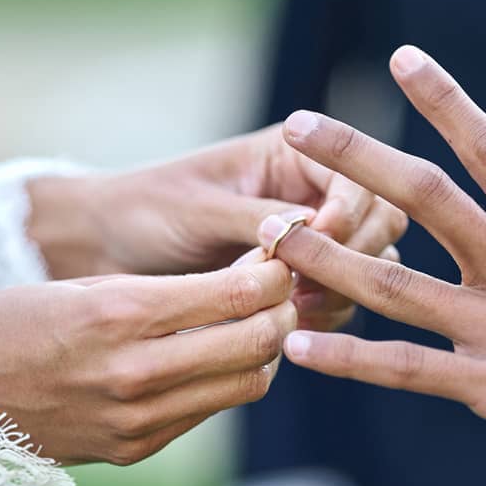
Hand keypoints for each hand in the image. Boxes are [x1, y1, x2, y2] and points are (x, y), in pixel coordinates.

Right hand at [0, 259, 295, 465]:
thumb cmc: (15, 319)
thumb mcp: (86, 284)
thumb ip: (163, 291)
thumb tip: (245, 288)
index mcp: (120, 313)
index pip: (236, 295)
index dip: (276, 274)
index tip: (283, 258)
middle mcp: (134, 370)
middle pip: (255, 342)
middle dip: (282, 311)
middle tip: (283, 291)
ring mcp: (136, 418)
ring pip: (243, 384)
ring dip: (262, 352)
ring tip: (255, 325)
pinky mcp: (133, 448)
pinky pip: (205, 412)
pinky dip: (224, 383)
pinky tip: (215, 359)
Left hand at [28, 126, 407, 330]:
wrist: (106, 250)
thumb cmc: (145, 211)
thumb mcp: (199, 208)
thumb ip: (255, 217)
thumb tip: (312, 231)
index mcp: (296, 154)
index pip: (358, 176)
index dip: (349, 210)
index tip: (322, 239)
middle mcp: (315, 193)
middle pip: (379, 222)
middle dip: (353, 255)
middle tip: (310, 285)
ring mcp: (315, 241)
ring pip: (366, 267)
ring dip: (341, 291)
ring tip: (295, 310)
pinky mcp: (301, 284)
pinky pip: (339, 302)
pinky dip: (325, 317)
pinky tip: (291, 331)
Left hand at [258, 46, 485, 485]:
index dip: (444, 98)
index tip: (401, 56)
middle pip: (424, 196)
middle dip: (355, 157)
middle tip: (297, 123)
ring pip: (395, 282)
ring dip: (327, 256)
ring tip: (267, 235)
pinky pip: (406, 371)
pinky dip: (349, 359)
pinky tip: (297, 348)